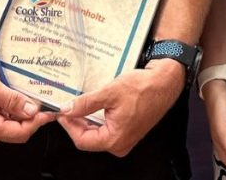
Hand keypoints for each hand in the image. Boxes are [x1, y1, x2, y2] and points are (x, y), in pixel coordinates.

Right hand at [0, 61, 53, 145]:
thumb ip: (12, 99)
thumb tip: (32, 110)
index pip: (21, 132)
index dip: (39, 122)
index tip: (51, 110)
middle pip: (19, 130)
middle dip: (34, 116)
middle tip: (47, 100)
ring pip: (14, 123)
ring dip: (24, 110)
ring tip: (35, 95)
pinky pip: (6, 117)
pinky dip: (15, 107)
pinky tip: (20, 95)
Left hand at [56, 61, 184, 155]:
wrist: (165, 82)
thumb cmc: (143, 88)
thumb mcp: (109, 93)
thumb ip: (85, 103)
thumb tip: (67, 109)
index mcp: (115, 140)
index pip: (82, 140)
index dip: (68, 125)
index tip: (61, 111)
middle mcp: (120, 144)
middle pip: (88, 138)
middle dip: (76, 122)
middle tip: (66, 106)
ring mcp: (124, 138)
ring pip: (96, 132)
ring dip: (85, 119)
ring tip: (78, 104)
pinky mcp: (127, 130)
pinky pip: (106, 128)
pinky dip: (96, 118)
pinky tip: (91, 105)